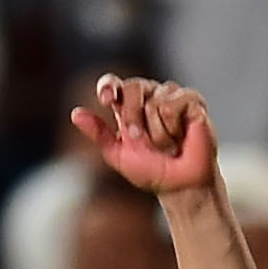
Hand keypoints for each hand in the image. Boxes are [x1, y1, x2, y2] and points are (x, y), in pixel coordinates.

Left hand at [74, 74, 219, 196]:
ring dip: (157, 133)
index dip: (108, 85)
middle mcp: (149, 94)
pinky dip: (173, 128)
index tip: (107, 99)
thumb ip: (98, 133)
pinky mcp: (192, 100)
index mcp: (127, 105)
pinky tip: (181, 137)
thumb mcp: (117, 154)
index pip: (114, 84)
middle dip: (133, 117)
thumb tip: (75, 113)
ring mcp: (171, 95)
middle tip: (141, 140)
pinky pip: (172, 106)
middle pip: (132, 87)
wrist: (179, 185)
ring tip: (168, 145)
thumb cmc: (151, 170)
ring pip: (153, 102)